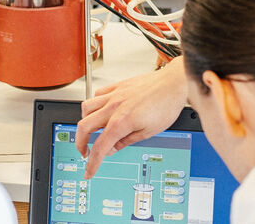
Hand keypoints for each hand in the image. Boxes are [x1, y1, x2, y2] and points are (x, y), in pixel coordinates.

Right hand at [75, 56, 189, 178]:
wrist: (174, 83)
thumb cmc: (166, 105)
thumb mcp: (149, 132)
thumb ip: (126, 141)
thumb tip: (112, 149)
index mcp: (121, 122)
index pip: (100, 147)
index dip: (92, 163)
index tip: (89, 171)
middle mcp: (114, 107)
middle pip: (84, 127)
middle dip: (80, 143)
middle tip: (85, 151)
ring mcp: (114, 95)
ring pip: (86, 108)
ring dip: (85, 122)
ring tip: (91, 129)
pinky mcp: (117, 86)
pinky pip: (97, 94)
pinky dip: (94, 104)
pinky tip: (101, 110)